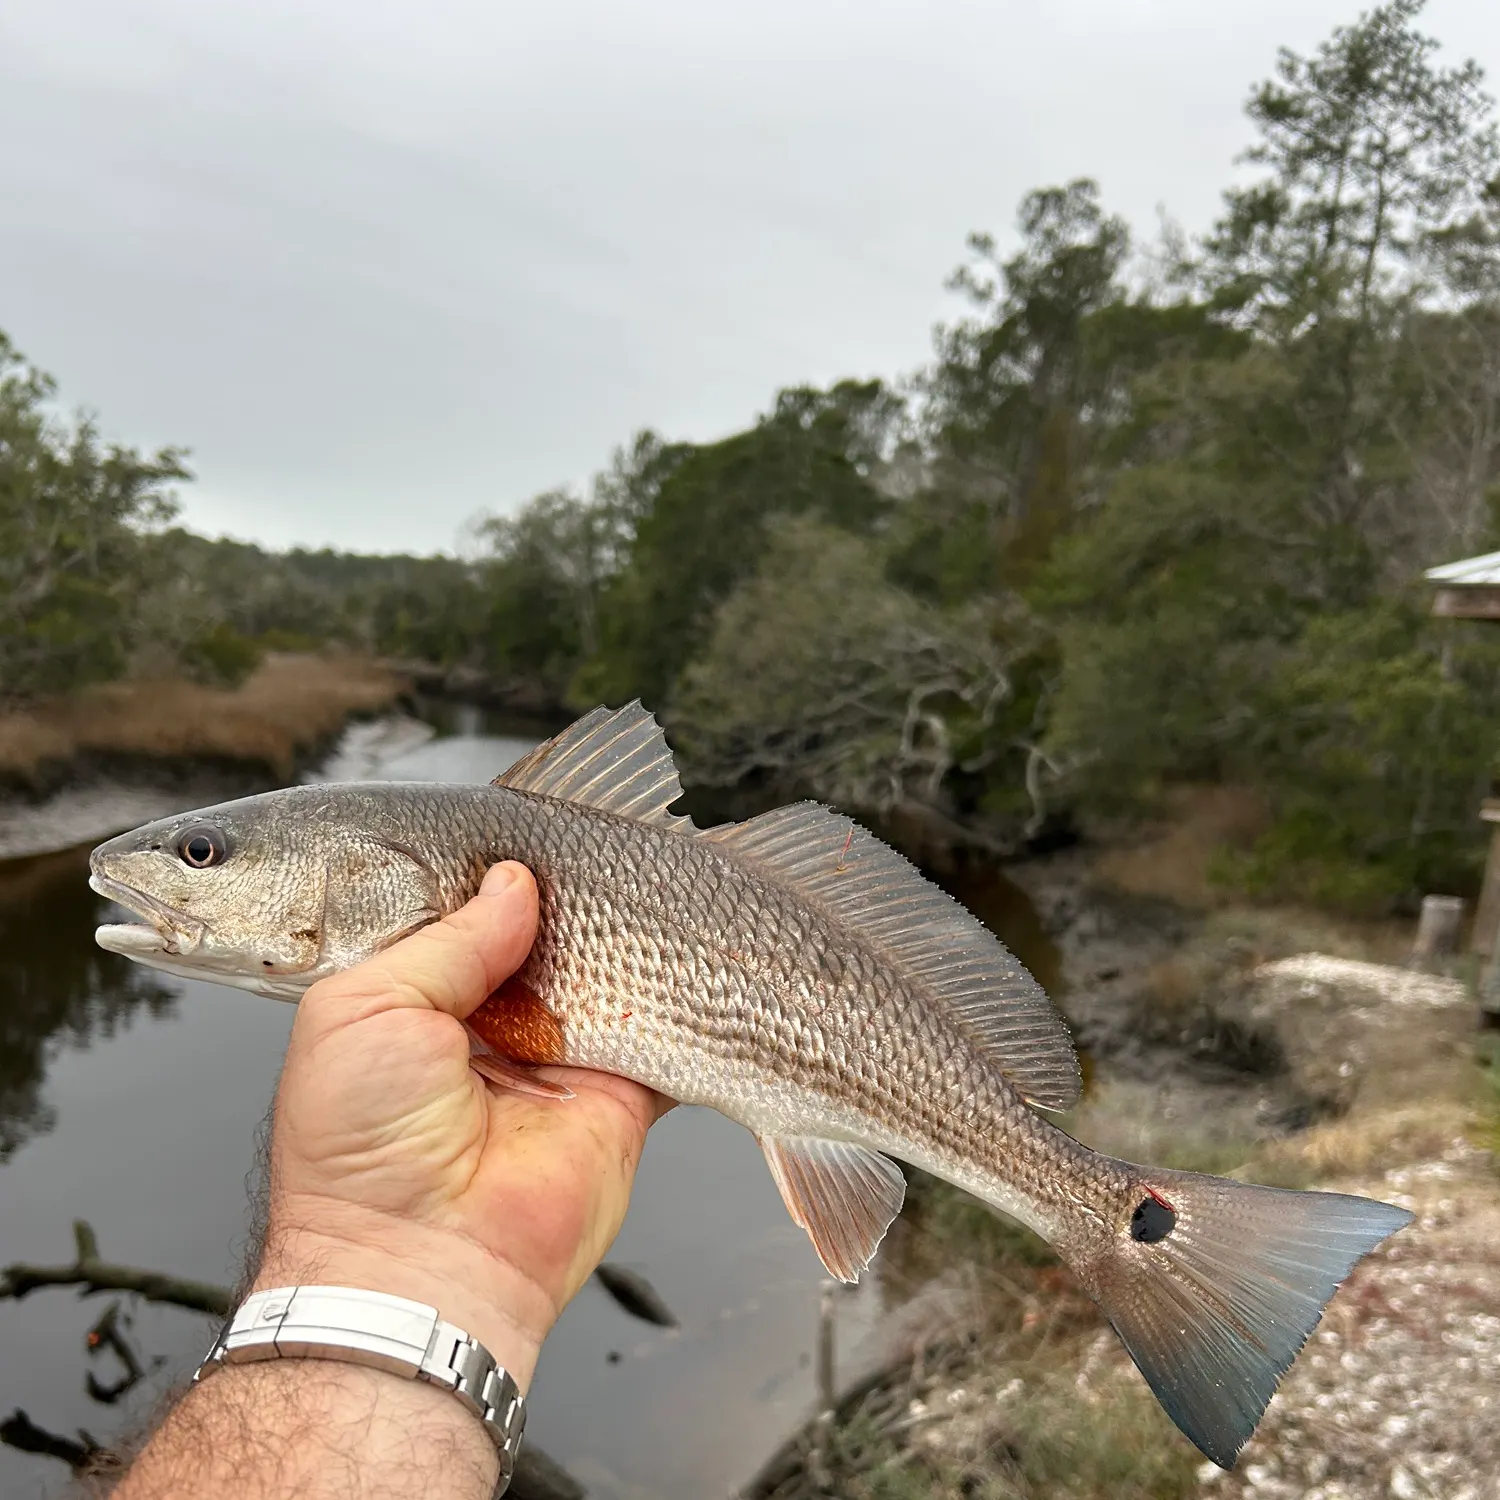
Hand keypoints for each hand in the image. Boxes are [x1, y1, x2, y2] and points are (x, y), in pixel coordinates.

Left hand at [254, 861, 671, 1388]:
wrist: (424, 1267)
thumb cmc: (360, 1149)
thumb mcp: (364, 1006)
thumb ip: (448, 936)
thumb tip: (515, 881)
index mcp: (414, 994)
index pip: (460, 908)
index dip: (486, 867)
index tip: (520, 824)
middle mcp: (490, 1016)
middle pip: (540, 927)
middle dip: (561, 889)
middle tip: (583, 841)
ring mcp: (559, 1048)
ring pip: (601, 961)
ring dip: (617, 926)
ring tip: (630, 872)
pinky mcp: (624, 1083)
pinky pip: (662, 1019)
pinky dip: (676, 983)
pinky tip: (682, 932)